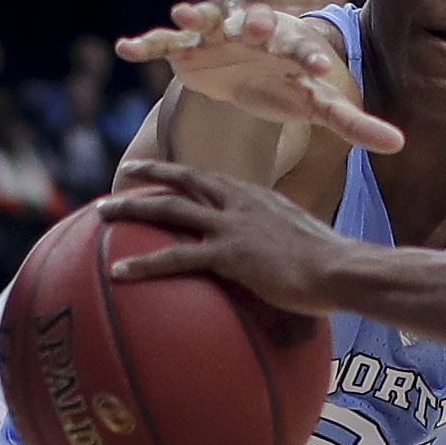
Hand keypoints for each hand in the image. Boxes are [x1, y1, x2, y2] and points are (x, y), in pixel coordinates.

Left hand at [105, 160, 351, 315]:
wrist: (344, 270)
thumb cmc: (333, 267)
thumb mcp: (305, 244)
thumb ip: (283, 244)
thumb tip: (280, 265)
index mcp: (259, 198)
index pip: (214, 178)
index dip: (186, 173)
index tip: (166, 172)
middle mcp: (241, 203)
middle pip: (185, 181)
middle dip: (150, 175)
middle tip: (124, 176)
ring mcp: (232, 226)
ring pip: (170, 210)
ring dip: (132, 209)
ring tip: (101, 214)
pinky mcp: (229, 254)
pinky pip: (176, 257)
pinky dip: (145, 262)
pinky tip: (119, 272)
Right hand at [118, 1, 401, 154]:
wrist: (244, 72)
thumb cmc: (286, 87)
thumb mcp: (317, 106)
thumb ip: (353, 124)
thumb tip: (400, 144)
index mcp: (288, 46)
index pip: (302, 51)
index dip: (307, 59)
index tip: (317, 71)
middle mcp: (252, 32)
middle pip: (254, 24)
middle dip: (253, 23)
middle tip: (254, 26)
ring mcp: (215, 36)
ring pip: (206, 21)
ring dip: (197, 17)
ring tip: (185, 14)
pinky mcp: (184, 46)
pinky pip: (162, 41)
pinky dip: (146, 43)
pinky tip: (126, 49)